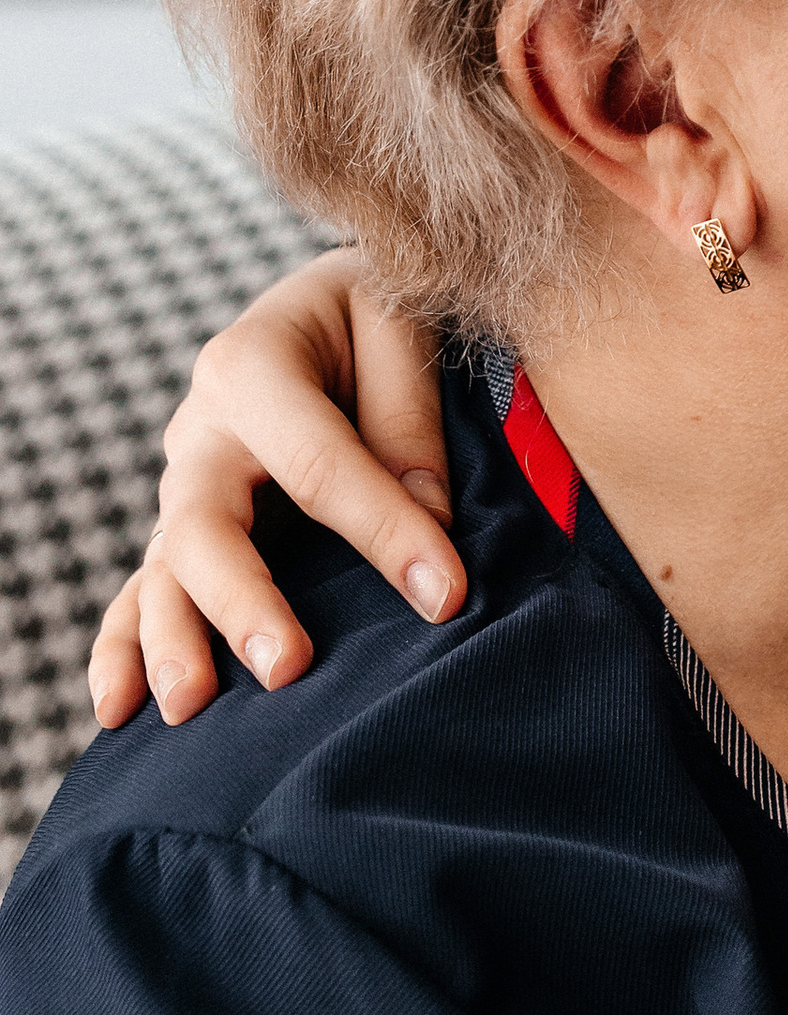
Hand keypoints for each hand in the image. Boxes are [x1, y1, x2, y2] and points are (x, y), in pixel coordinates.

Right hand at [86, 256, 464, 730]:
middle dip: (242, 601)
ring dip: (170, 641)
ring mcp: (186, 482)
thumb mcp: (403, 328)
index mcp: (252, 363)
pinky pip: (139, 590)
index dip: (383, 530)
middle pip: (205, 526)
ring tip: (188, 710)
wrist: (331, 303)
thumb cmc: (376, 311)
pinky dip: (122, 648)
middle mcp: (203, 427)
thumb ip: (408, 422)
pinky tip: (118, 710)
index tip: (443, 594)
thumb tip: (429, 522)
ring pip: (163, 570)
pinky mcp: (184, 524)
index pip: (318, 463)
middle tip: (287, 668)